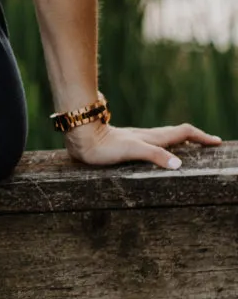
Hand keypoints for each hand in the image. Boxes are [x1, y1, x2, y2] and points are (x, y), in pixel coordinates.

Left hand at [63, 120, 222, 168]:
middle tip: (208, 143)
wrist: (81, 137)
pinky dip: (161, 145)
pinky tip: (153, 150)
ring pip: (163, 137)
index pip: (184, 133)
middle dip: (194, 138)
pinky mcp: (123, 143)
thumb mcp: (133, 151)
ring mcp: (135, 138)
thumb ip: (156, 156)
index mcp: (152, 138)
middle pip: (176, 133)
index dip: (201, 137)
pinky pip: (150, 142)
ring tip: (187, 147)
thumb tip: (179, 165)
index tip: (216, 142)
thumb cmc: (104, 146)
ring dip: (179, 140)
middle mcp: (146, 136)